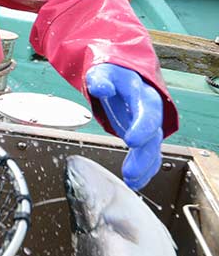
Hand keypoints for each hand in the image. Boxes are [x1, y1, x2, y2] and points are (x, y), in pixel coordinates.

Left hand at [85, 64, 163, 189]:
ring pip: (153, 148)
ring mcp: (149, 125)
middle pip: (153, 136)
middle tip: (130, 172)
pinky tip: (135, 183)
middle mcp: (151, 112)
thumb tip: (101, 88)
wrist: (125, 75)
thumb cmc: (112, 75)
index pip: (148, 111)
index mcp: (143, 94)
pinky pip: (149, 154)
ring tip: (131, 181)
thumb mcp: (103, 72)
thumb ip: (101, 80)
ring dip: (144, 166)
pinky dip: (144, 169)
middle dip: (143, 155)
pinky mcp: (144, 135)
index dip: (142, 127)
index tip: (131, 141)